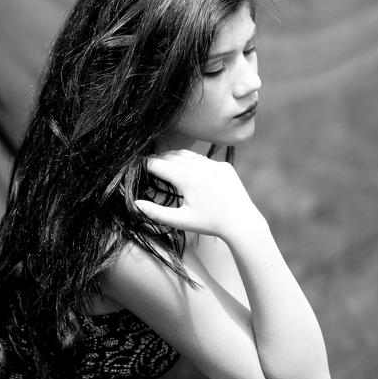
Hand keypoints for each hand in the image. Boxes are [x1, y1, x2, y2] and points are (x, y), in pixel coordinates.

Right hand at [135, 150, 262, 240]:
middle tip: (149, 165)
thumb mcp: (180, 220)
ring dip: (175, 158)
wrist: (242, 222)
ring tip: (166, 164)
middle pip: (171, 156)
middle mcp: (200, 166)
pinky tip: (190, 172)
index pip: (157, 164)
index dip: (144, 165)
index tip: (136, 166)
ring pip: (188, 155)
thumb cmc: (209, 224)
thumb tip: (135, 204)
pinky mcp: (225, 166)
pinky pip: (204, 160)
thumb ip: (155, 212)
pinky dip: (193, 163)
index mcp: (186, 178)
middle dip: (159, 159)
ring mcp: (214, 164)